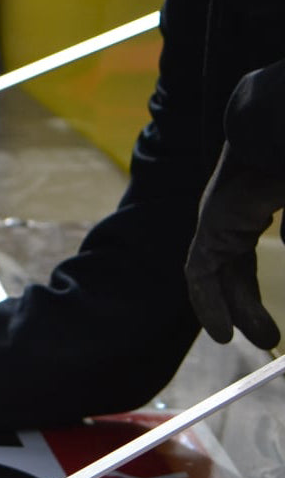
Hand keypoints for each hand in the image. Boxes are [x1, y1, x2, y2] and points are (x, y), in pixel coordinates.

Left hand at [185, 142, 284, 348]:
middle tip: (268, 339)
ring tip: (256, 341)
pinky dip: (208, 303)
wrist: (279, 136)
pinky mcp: (211, 227)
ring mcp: (218, 218)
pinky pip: (201, 272)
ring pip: (217, 274)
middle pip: (233, 267)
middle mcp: (232, 212)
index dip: (254, 288)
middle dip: (247, 302)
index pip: (245, 253)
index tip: (271, 321)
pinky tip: (222, 332)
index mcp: (255, 203)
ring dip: (234, 309)